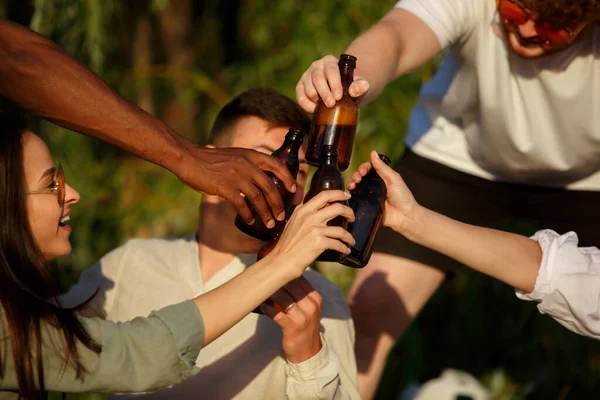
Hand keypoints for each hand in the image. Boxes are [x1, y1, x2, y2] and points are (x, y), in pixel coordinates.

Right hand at [180, 146, 296, 227]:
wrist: (189, 158)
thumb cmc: (209, 159)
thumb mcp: (234, 155)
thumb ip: (246, 164)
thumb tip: (256, 178)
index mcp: (251, 155)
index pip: (277, 164)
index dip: (288, 177)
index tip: (293, 189)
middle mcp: (247, 164)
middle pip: (270, 186)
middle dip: (278, 204)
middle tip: (282, 216)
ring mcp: (236, 176)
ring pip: (258, 198)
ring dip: (266, 213)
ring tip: (270, 223)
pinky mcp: (225, 187)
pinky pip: (242, 205)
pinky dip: (248, 215)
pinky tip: (250, 222)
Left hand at [261, 277, 321, 363]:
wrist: (308, 352)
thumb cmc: (304, 327)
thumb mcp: (309, 309)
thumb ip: (299, 294)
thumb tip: (281, 276)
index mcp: (315, 298)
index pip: (300, 280)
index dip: (285, 274)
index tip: (272, 271)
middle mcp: (311, 306)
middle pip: (291, 287)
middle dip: (276, 282)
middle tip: (263, 279)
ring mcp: (302, 317)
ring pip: (283, 299)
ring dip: (270, 295)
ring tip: (261, 293)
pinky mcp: (292, 327)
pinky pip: (277, 314)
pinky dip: (268, 309)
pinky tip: (263, 307)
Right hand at [267, 190, 354, 277]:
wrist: (280, 261)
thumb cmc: (286, 245)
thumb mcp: (293, 222)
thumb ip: (305, 215)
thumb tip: (321, 212)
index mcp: (303, 210)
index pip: (324, 195)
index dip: (339, 193)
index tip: (347, 196)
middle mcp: (309, 216)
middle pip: (337, 207)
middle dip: (349, 212)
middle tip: (352, 218)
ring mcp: (314, 229)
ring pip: (341, 229)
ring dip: (349, 236)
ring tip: (350, 240)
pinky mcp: (319, 242)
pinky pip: (338, 243)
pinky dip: (344, 248)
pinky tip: (345, 251)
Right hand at [295, 55, 369, 112]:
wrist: (339, 94)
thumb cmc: (349, 89)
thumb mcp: (359, 86)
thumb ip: (361, 86)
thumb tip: (354, 90)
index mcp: (330, 62)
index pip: (331, 70)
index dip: (334, 83)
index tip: (339, 97)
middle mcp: (316, 67)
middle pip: (318, 79)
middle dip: (324, 93)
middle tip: (331, 104)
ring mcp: (306, 77)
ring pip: (308, 89)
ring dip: (316, 100)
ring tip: (326, 107)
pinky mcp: (300, 88)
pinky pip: (300, 98)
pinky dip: (308, 106)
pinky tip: (316, 110)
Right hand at [347, 151, 418, 233]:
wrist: (404, 216)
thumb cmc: (402, 196)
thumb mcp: (393, 179)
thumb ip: (382, 167)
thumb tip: (372, 152)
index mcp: (380, 177)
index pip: (368, 168)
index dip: (363, 168)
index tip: (363, 171)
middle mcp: (373, 185)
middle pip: (360, 176)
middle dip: (356, 175)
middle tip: (357, 178)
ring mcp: (368, 195)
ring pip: (356, 186)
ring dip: (351, 183)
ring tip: (352, 185)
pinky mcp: (365, 205)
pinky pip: (355, 199)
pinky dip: (350, 194)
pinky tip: (349, 193)